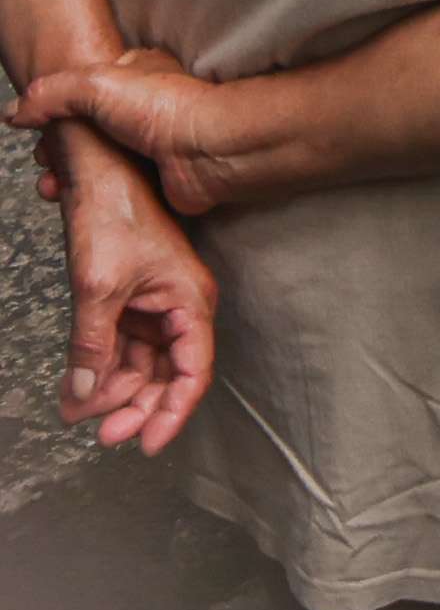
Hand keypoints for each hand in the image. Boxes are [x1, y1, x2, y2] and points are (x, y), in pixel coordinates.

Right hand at [14, 45, 247, 220]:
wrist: (208, 154)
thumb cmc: (167, 110)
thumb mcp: (96, 83)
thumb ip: (50, 93)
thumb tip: (15, 112)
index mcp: (133, 75)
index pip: (82, 90)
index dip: (56, 109)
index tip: (38, 126)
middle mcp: (141, 109)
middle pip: (82, 130)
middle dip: (55, 148)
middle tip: (46, 160)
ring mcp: (145, 144)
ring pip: (92, 161)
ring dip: (65, 174)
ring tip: (54, 184)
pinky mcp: (149, 177)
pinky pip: (108, 187)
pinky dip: (86, 194)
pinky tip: (74, 198)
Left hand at [42, 126, 213, 455]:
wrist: (97, 166)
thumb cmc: (114, 212)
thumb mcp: (98, 287)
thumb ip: (91, 346)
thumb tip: (83, 397)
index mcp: (189, 301)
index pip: (192, 371)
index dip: (173, 412)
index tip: (145, 443)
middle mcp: (178, 306)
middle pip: (166, 373)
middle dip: (136, 406)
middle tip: (104, 436)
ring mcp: (153, 303)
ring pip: (141, 364)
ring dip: (113, 392)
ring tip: (80, 416)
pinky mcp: (129, 299)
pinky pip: (120, 346)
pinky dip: (100, 370)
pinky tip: (78, 390)